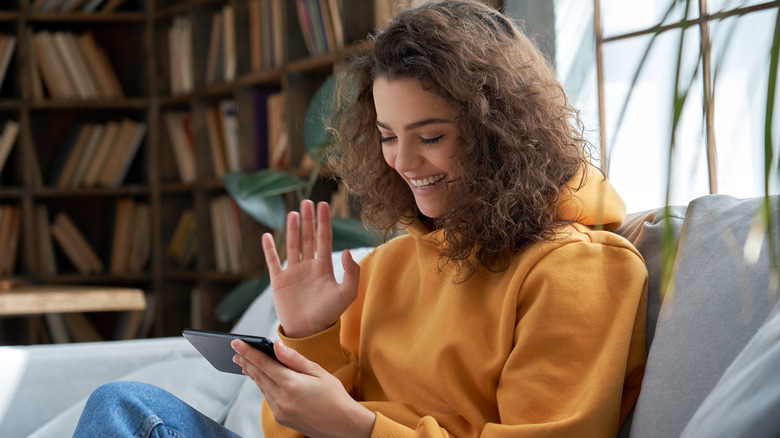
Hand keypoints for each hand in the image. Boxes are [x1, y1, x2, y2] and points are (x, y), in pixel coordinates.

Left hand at [232, 339, 374, 437]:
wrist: (342, 426)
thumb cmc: (334, 396)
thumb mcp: (318, 372)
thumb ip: (294, 359)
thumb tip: (276, 345)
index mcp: (291, 384)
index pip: (264, 363)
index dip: (248, 352)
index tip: (236, 343)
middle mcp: (282, 399)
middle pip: (258, 376)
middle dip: (246, 362)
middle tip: (235, 352)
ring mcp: (280, 411)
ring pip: (261, 388)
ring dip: (253, 374)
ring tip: (245, 364)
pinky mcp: (281, 418)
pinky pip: (268, 398)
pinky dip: (263, 386)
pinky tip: (262, 380)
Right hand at [262, 200, 359, 337]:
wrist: (308, 332)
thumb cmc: (329, 314)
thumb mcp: (346, 294)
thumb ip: (350, 272)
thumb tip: (345, 250)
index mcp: (324, 267)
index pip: (324, 238)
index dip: (324, 222)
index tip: (323, 204)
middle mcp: (308, 267)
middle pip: (308, 237)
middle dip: (308, 220)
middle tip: (307, 201)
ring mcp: (293, 273)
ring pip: (292, 245)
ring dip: (292, 229)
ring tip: (294, 213)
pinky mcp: (278, 282)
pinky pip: (273, 261)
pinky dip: (269, 249)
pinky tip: (267, 236)